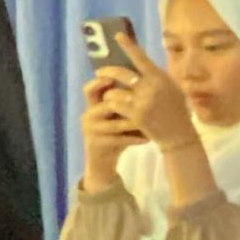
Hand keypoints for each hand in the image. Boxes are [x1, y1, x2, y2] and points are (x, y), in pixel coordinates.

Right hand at [79, 71, 144, 188]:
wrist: (102, 161)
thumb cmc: (115, 134)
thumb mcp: (116, 116)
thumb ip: (124, 102)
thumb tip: (144, 82)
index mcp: (92, 106)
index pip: (89, 89)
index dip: (99, 82)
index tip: (115, 78)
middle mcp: (88, 116)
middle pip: (105, 105)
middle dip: (126, 104)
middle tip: (144, 102)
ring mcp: (90, 131)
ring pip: (115, 124)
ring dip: (134, 123)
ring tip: (151, 122)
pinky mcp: (96, 144)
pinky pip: (118, 139)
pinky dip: (134, 139)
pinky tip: (147, 139)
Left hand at [112, 29, 199, 151]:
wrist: (179, 134)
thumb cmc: (176, 110)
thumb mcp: (172, 88)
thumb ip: (156, 76)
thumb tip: (139, 61)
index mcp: (160, 77)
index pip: (141, 57)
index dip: (128, 46)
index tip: (117, 36)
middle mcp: (151, 87)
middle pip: (121, 73)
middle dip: (107, 71)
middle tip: (99, 72)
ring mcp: (142, 102)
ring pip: (114, 90)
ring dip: (109, 92)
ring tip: (109, 95)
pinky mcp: (135, 116)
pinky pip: (115, 105)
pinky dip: (111, 104)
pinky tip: (113, 107)